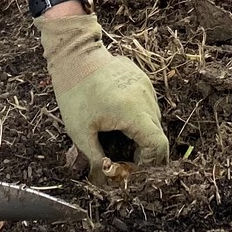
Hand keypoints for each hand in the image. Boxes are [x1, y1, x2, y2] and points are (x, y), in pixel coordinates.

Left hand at [38, 13, 168, 176]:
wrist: (74, 55)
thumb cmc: (75, 95)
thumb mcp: (81, 133)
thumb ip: (98, 159)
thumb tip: (108, 176)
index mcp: (135, 113)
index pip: (158, 146)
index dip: (150, 163)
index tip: (132, 170)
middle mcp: (146, 98)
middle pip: (157, 134)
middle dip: (144, 152)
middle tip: (124, 160)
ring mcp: (145, 86)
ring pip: (153, 119)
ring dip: (142, 134)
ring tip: (119, 138)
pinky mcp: (140, 78)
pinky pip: (147, 104)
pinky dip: (139, 117)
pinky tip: (118, 119)